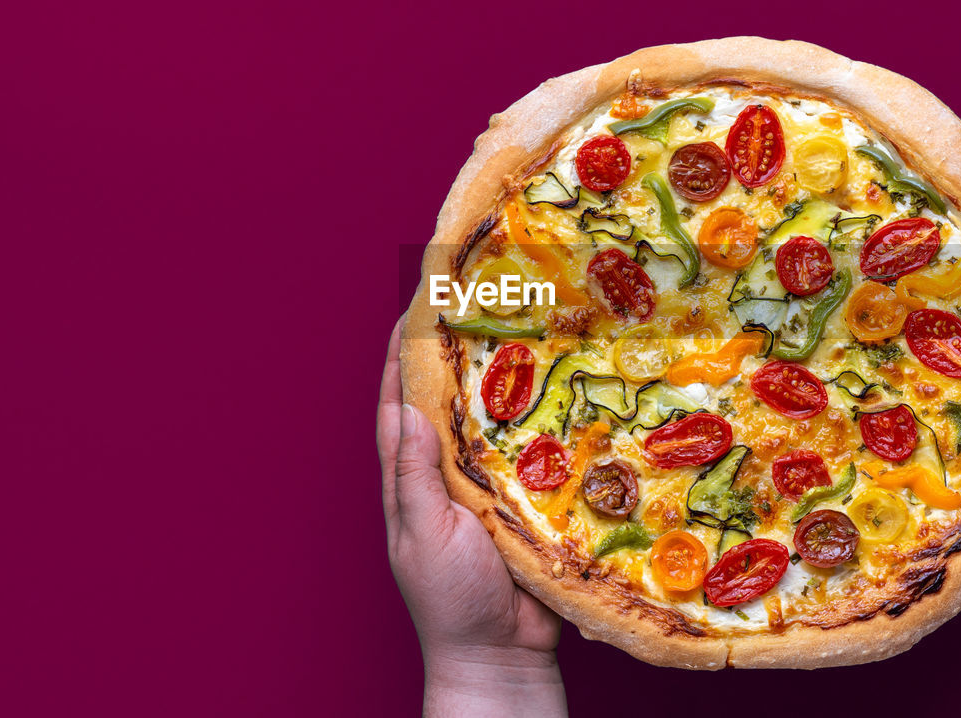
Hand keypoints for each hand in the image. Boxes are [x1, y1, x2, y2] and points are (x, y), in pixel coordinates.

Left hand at [378, 320, 565, 716]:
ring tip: (519, 332)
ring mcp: (489, 484)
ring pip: (492, 420)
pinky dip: (541, 421)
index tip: (415, 309)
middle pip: (448, 401)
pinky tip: (560, 392)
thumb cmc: (450, 600)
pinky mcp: (526, 499)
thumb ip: (415, 475)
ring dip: (501, 380)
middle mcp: (448, 473)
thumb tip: (406, 410)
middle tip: (476, 306)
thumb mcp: (423, 533)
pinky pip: (533, 451)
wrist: (501, 654)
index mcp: (411, 478)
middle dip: (455, 355)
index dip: (402, 356)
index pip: (400, 404)